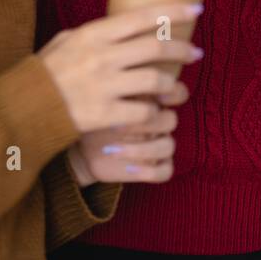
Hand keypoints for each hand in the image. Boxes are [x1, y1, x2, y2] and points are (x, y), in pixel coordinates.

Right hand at [38, 3, 201, 134]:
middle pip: (155, 48)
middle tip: (196, 52)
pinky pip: (143, 112)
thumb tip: (122, 25)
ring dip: (171, 85)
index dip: (172, 12)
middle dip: (182, 49)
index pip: (141, 17)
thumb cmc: (47, 72)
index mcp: (94, 34)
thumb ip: (94, 34)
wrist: (27, 107)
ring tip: (176, 88)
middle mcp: (102, 57)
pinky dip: (154, 112)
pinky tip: (155, 112)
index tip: (195, 9)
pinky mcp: (106, 114)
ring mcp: (105, 86)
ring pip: (154, 81)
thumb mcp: (66, 41)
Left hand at [67, 99, 183, 185]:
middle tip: (115, 126)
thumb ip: (115, 96)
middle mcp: (158, 122)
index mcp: (150, 101)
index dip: (174, 94)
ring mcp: (157, 145)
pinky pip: (165, 171)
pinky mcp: (153, 167)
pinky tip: (129, 169)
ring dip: (141, 149)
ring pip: (168, 146)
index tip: (157, 96)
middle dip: (145, 123)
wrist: (84, 149)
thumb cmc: (92, 120)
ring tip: (112, 150)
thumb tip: (117, 88)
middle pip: (170, 120)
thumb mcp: (100, 106)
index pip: (176, 93)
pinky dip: (150, 171)